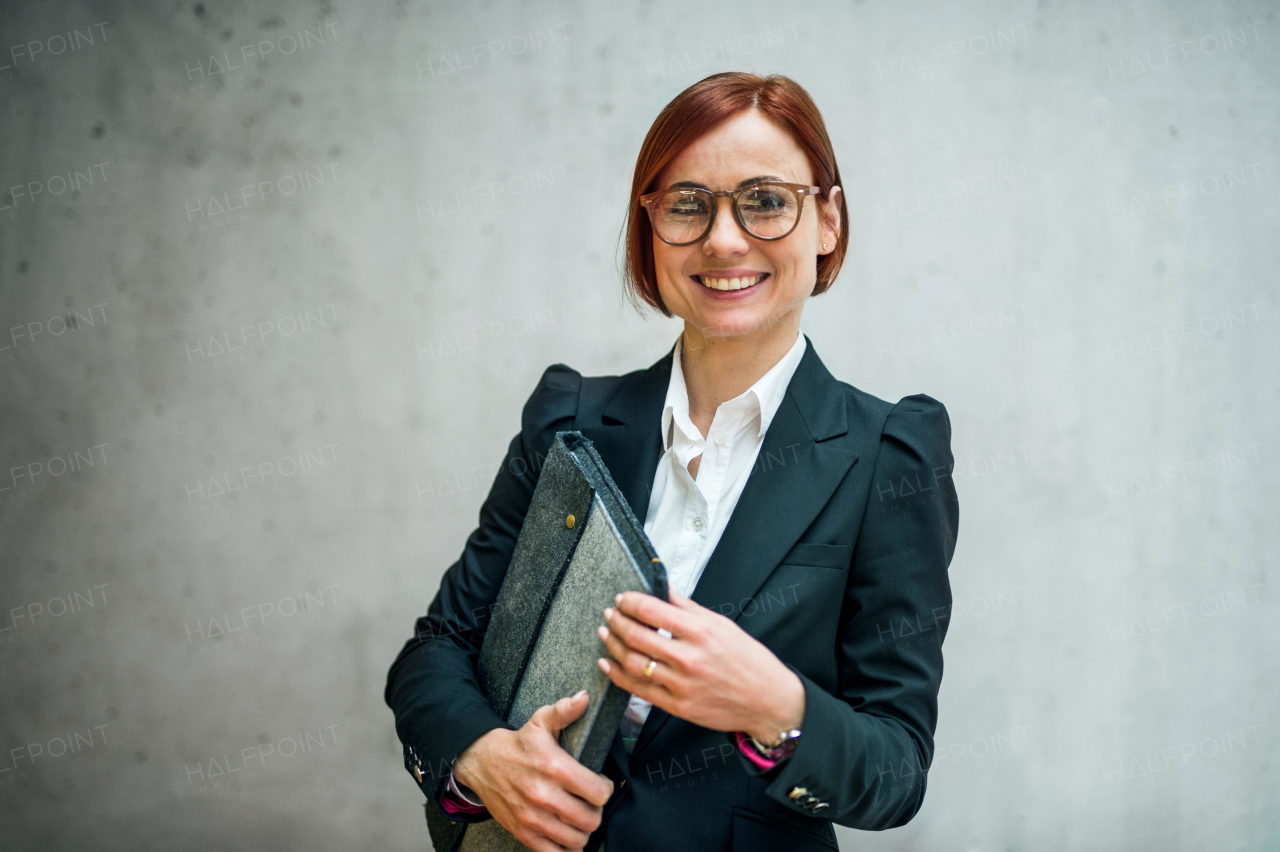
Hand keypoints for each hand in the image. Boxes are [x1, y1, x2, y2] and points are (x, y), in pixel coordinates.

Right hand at [452, 690, 614, 851]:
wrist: (481, 762)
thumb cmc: (518, 744)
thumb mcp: (541, 722)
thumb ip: (565, 710)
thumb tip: (585, 698)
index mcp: (554, 767)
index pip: (598, 792)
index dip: (605, 788)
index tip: (600, 783)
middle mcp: (544, 796)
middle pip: (591, 819)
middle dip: (596, 810)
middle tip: (590, 802)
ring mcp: (532, 818)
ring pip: (577, 839)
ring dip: (583, 830)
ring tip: (579, 816)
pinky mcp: (523, 833)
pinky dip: (566, 847)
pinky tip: (567, 833)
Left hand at [596, 588, 804, 743]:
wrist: (768, 701)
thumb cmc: (749, 661)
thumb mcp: (721, 624)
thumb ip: (687, 607)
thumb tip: (664, 587)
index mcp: (700, 632)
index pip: (651, 610)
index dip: (629, 602)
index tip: (622, 598)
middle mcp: (688, 658)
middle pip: (636, 636)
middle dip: (616, 621)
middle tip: (609, 614)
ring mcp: (681, 684)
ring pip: (633, 663)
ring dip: (613, 646)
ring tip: (606, 634)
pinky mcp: (677, 706)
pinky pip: (638, 690)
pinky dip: (618, 675)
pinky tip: (608, 664)